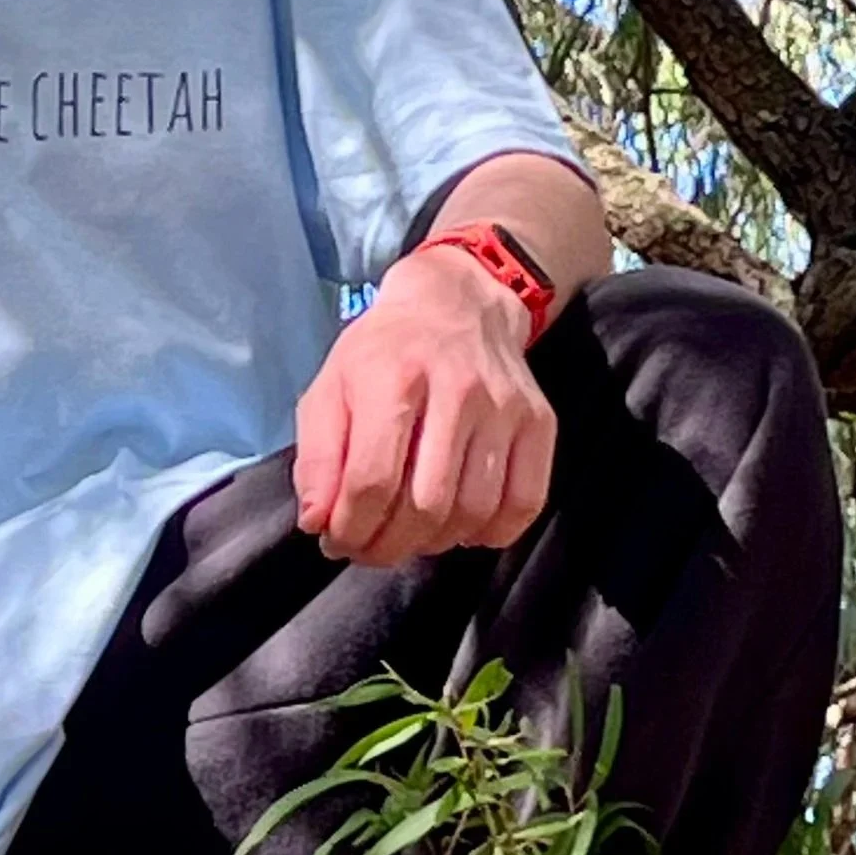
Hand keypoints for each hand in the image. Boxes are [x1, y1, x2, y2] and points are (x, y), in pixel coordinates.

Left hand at [291, 249, 554, 567]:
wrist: (457, 304)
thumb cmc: (384, 354)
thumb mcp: (330, 389)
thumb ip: (317, 458)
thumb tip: (317, 522)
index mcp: (393, 376)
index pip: (372, 479)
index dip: (351, 527)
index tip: (337, 541)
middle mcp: (457, 389)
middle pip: (426, 504)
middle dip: (389, 544)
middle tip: (370, 550)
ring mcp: (505, 406)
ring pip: (473, 510)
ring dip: (435, 542)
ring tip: (410, 535)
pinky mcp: (539, 421)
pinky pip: (524, 502)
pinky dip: (490, 533)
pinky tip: (460, 526)